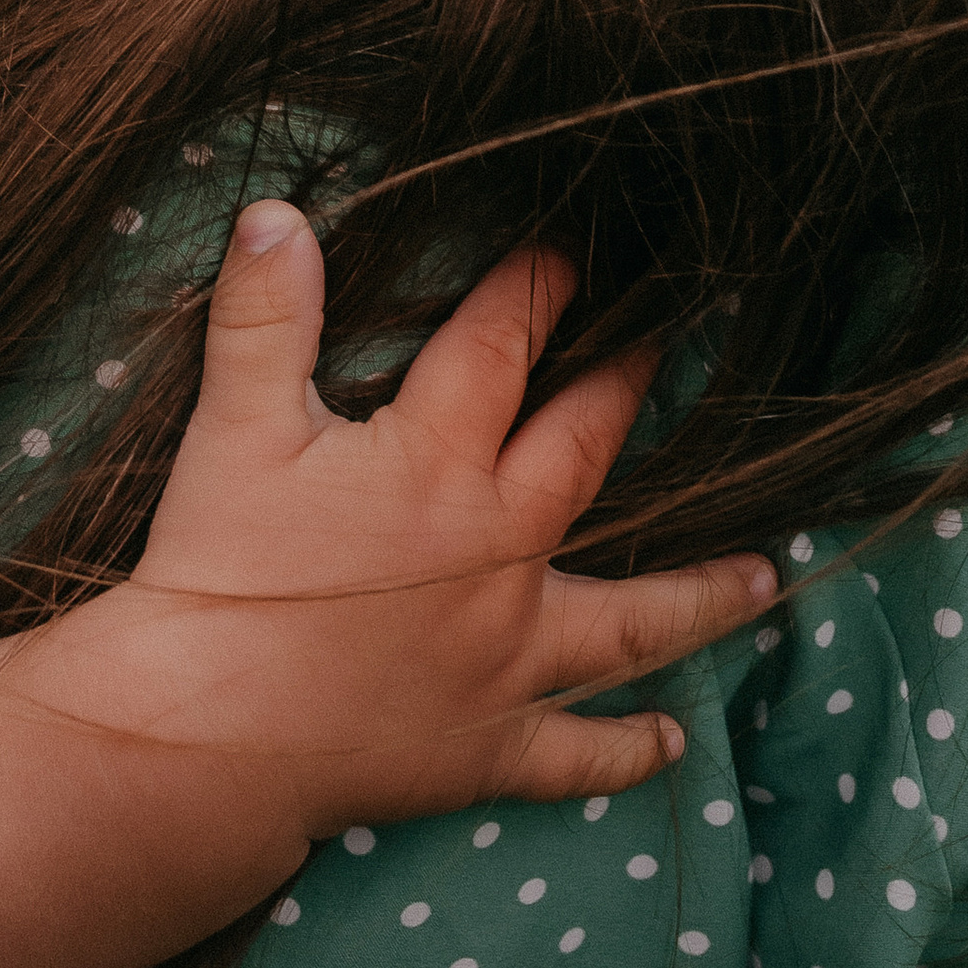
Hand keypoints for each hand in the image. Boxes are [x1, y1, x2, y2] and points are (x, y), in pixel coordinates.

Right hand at [42, 204, 772, 830]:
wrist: (203, 738)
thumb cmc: (218, 574)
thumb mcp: (233, 427)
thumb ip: (265, 316)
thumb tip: (276, 212)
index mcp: (437, 465)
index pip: (501, 348)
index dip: (533, 288)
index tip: (568, 250)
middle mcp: (497, 554)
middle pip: (583, 457)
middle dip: (624, 392)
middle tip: (664, 350)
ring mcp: (506, 659)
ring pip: (628, 620)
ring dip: (699, 597)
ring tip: (764, 578)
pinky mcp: (488, 746)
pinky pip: (575, 754)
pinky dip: (625, 749)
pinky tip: (672, 742)